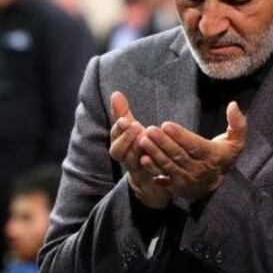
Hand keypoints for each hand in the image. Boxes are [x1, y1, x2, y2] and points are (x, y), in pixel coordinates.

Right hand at [109, 91, 171, 208]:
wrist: (150, 179)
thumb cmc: (140, 148)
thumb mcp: (131, 129)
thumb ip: (122, 113)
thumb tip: (115, 93)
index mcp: (120, 145)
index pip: (114, 136)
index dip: (118, 129)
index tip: (125, 120)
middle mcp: (125, 158)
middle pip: (118, 152)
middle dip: (125, 139)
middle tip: (135, 126)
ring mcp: (136, 170)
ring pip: (131, 162)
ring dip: (136, 150)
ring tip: (145, 138)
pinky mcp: (148, 179)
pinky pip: (148, 174)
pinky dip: (152, 166)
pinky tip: (158, 157)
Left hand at [137, 101, 246, 202]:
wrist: (216, 186)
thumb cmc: (222, 156)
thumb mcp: (235, 142)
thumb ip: (238, 123)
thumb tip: (233, 104)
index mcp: (212, 156)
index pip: (195, 146)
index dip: (180, 136)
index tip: (166, 124)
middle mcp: (199, 170)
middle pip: (179, 155)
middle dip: (163, 142)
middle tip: (150, 130)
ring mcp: (187, 180)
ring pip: (169, 165)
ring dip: (155, 152)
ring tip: (143, 140)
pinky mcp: (176, 187)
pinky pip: (163, 177)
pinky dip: (152, 169)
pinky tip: (143, 158)